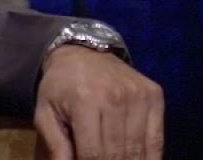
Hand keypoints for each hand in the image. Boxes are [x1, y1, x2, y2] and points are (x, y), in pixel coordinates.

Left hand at [34, 45, 163, 159]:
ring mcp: (138, 97)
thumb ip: (55, 144)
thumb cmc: (60, 86)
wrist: (81, 52)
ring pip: (138, 150)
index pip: (93, 153)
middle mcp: (115, 98)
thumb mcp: (46, 112)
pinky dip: (150, 157)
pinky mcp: (154, 96)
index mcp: (85, 102)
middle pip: (118, 154)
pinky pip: (156, 139)